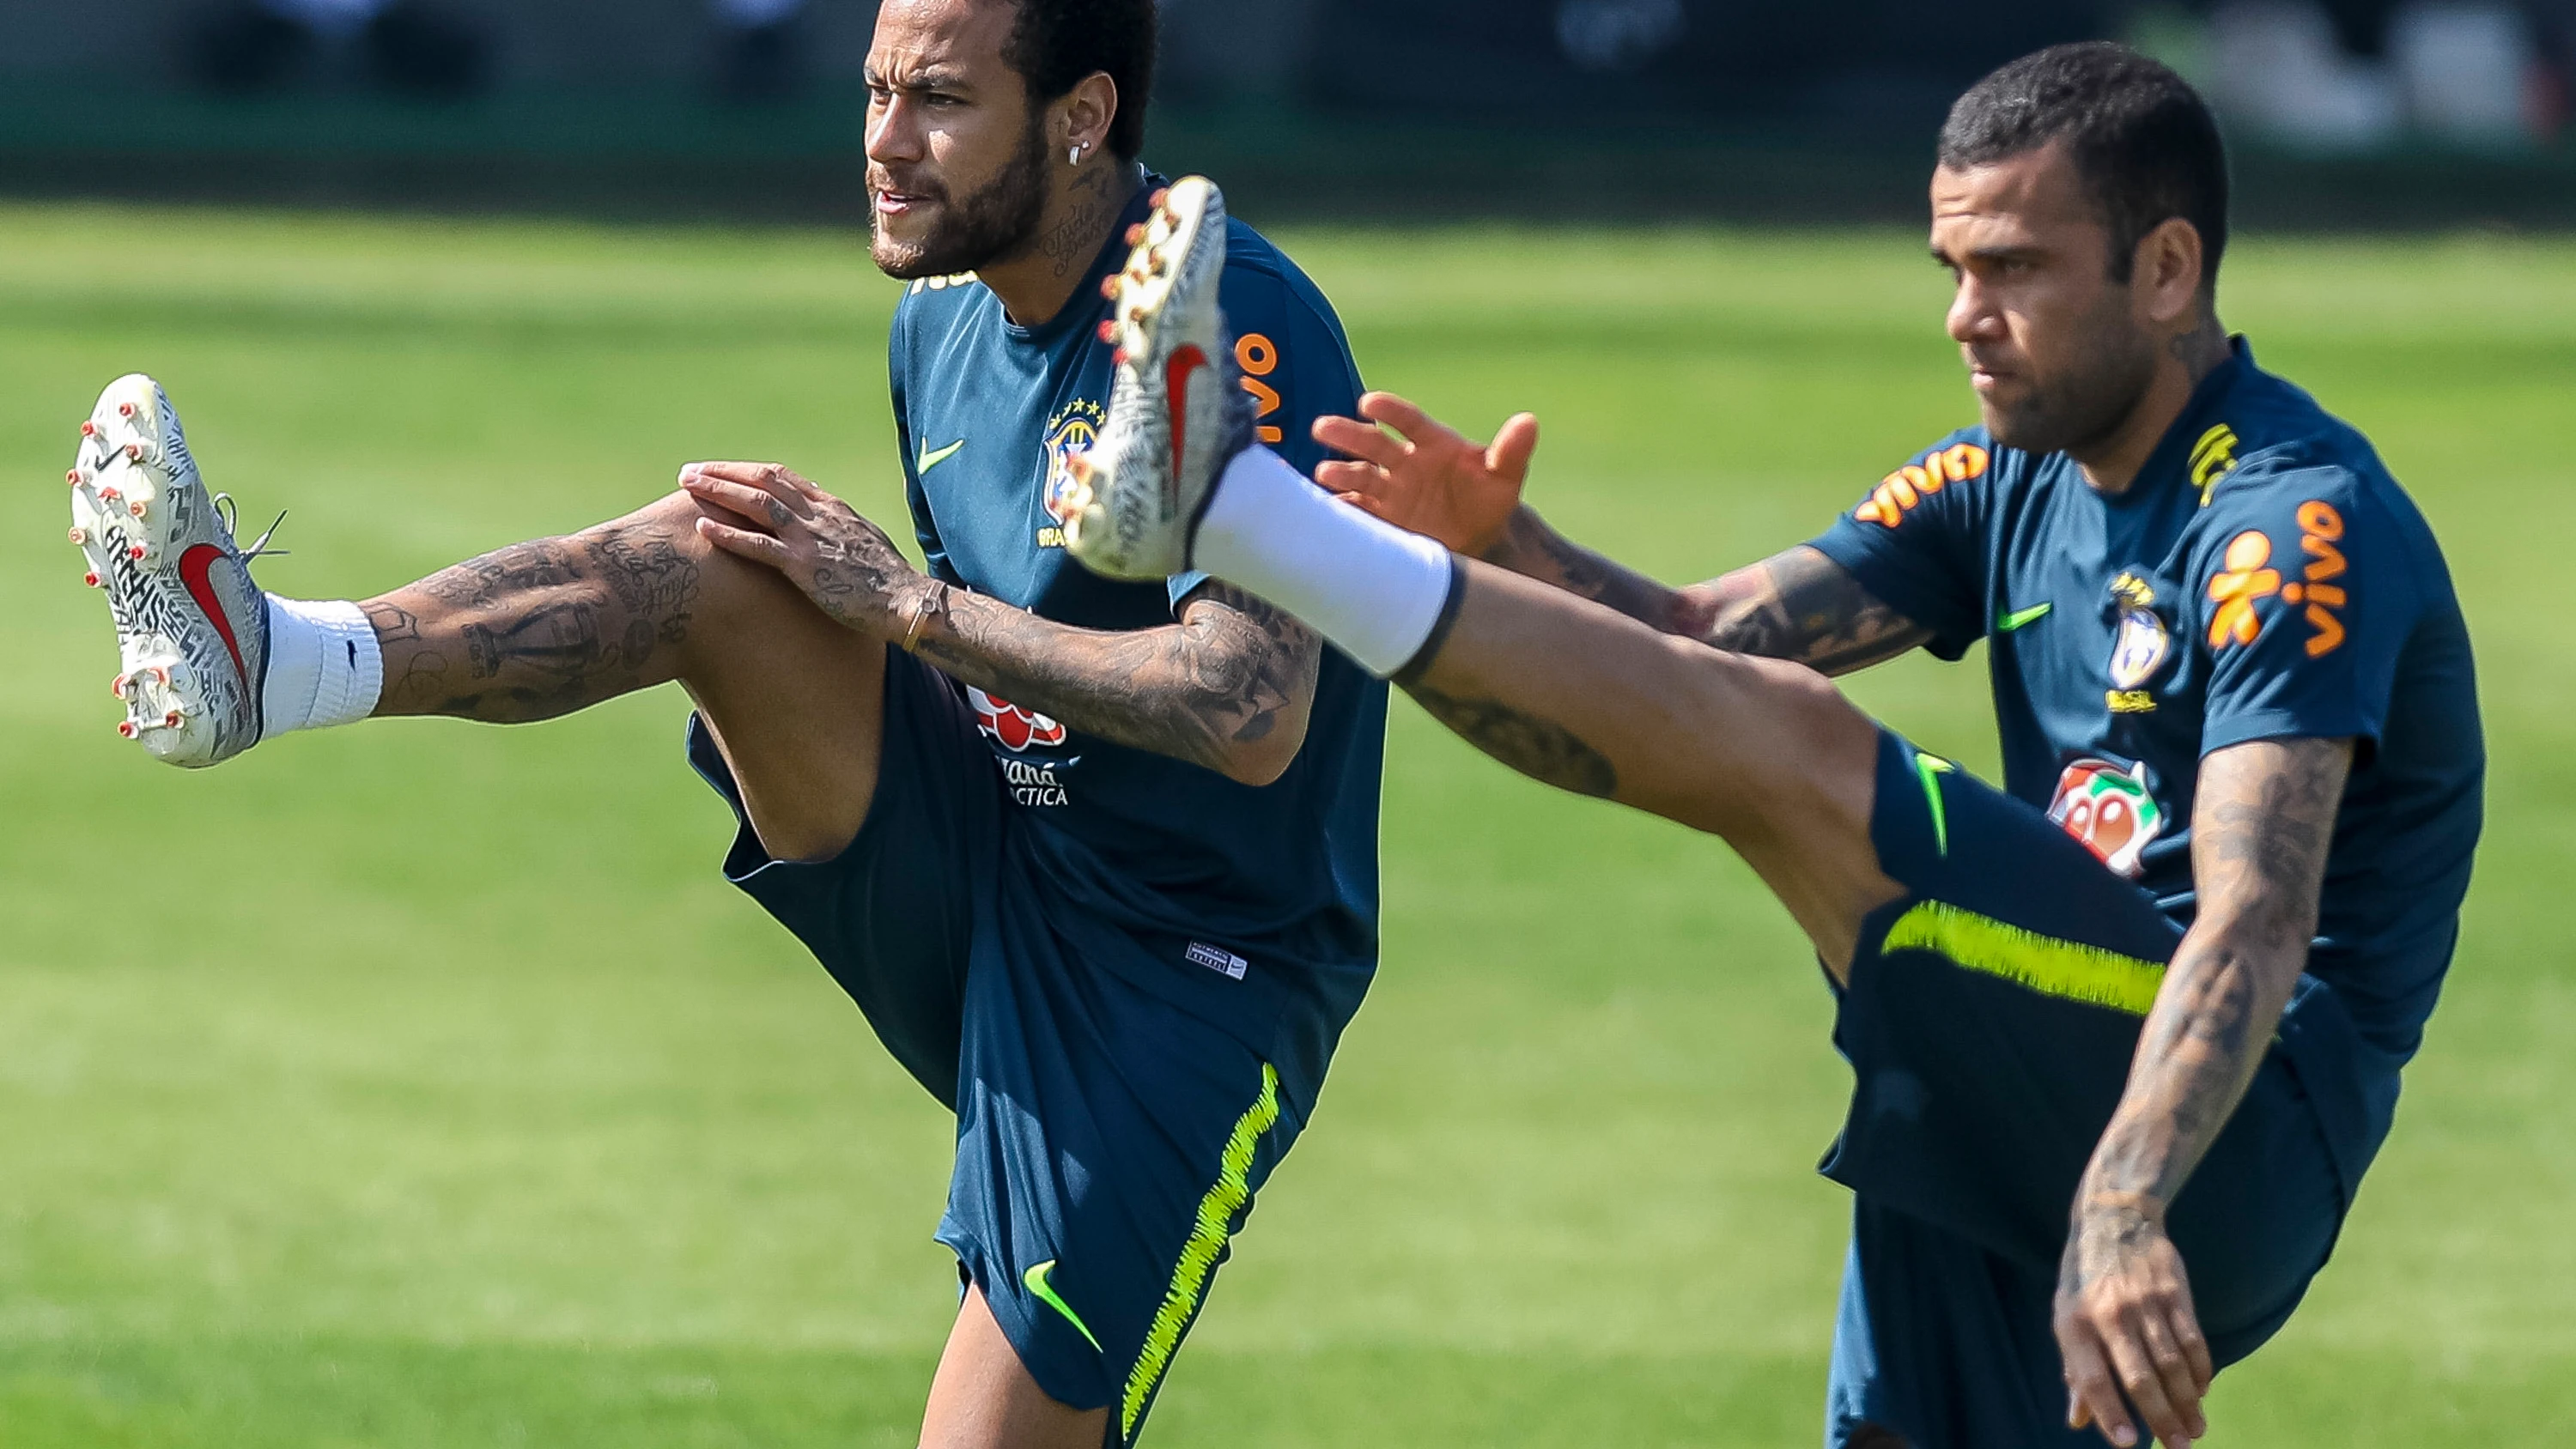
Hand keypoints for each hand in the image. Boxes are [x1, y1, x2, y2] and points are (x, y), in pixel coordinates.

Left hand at [679, 461, 928, 638]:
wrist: (907, 600)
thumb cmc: (889, 579)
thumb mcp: (865, 542)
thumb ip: (840, 529)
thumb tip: (827, 528)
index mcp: (832, 507)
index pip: (782, 477)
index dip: (747, 471)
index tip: (720, 470)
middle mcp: (818, 515)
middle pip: (763, 480)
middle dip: (723, 472)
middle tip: (690, 471)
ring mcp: (811, 539)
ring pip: (756, 503)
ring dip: (718, 491)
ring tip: (687, 485)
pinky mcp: (805, 567)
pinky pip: (759, 545)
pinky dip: (728, 534)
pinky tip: (703, 527)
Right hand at [1311, 391, 1538, 557]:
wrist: (1477, 543)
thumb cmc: (1489, 502)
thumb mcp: (1505, 478)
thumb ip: (1512, 451)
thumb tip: (1529, 422)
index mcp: (1432, 443)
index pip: (1408, 420)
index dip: (1390, 410)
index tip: (1368, 403)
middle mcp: (1404, 462)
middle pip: (1372, 443)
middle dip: (1347, 435)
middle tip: (1323, 428)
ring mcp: (1389, 491)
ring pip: (1358, 475)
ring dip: (1340, 473)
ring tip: (1325, 473)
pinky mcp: (1380, 518)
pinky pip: (1355, 510)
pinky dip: (1340, 509)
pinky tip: (1328, 509)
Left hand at [2055, 1202, 2213, 1448]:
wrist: (2113, 1221)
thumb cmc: (2084, 1281)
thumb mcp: (2067, 1318)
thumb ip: (2075, 1370)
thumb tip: (2078, 1420)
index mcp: (2075, 1324)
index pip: (2092, 1378)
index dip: (2109, 1413)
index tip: (2128, 1445)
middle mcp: (2109, 1314)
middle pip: (2139, 1378)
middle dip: (2161, 1418)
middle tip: (2179, 1448)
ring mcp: (2144, 1303)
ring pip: (2172, 1364)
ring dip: (2188, 1402)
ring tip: (2195, 1429)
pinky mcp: (2174, 1293)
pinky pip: (2192, 1341)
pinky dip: (2200, 1371)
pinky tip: (2202, 1392)